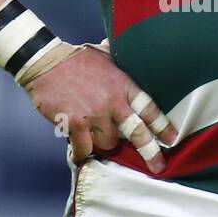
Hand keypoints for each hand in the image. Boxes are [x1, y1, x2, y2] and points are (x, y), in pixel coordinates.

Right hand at [24, 47, 177, 174]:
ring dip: (102, 142)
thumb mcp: (106, 55)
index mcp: (124, 84)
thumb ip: (121, 62)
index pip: (150, 109)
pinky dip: (81, 153)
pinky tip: (78, 154)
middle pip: (137, 132)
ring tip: (93, 133)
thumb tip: (133, 50)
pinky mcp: (76, 123)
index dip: (162, 126)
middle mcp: (113, 101)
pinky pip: (84, 148)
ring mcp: (95, 114)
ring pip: (108, 143)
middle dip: (150, 151)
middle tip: (158, 166)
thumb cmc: (76, 58)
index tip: (172, 139)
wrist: (45, 62)